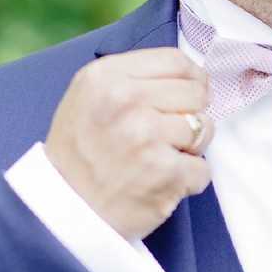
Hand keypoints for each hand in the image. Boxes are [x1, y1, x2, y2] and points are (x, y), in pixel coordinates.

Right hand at [45, 48, 214, 240]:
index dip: (192, 79)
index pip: (176, 61)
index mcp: (107, 77)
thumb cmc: (81, 154)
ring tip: (160, 160)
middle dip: (190, 115)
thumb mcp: (89, 97)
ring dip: (190, 149)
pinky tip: (163, 183)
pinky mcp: (166, 172)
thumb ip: (131, 78)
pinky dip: (189, 180)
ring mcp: (148, 137)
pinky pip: (203, 169)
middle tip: (167, 136)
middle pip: (196, 94)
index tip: (191, 94)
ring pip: (204, 130)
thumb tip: (190, 75)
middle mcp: (127, 101)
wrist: (68, 209)